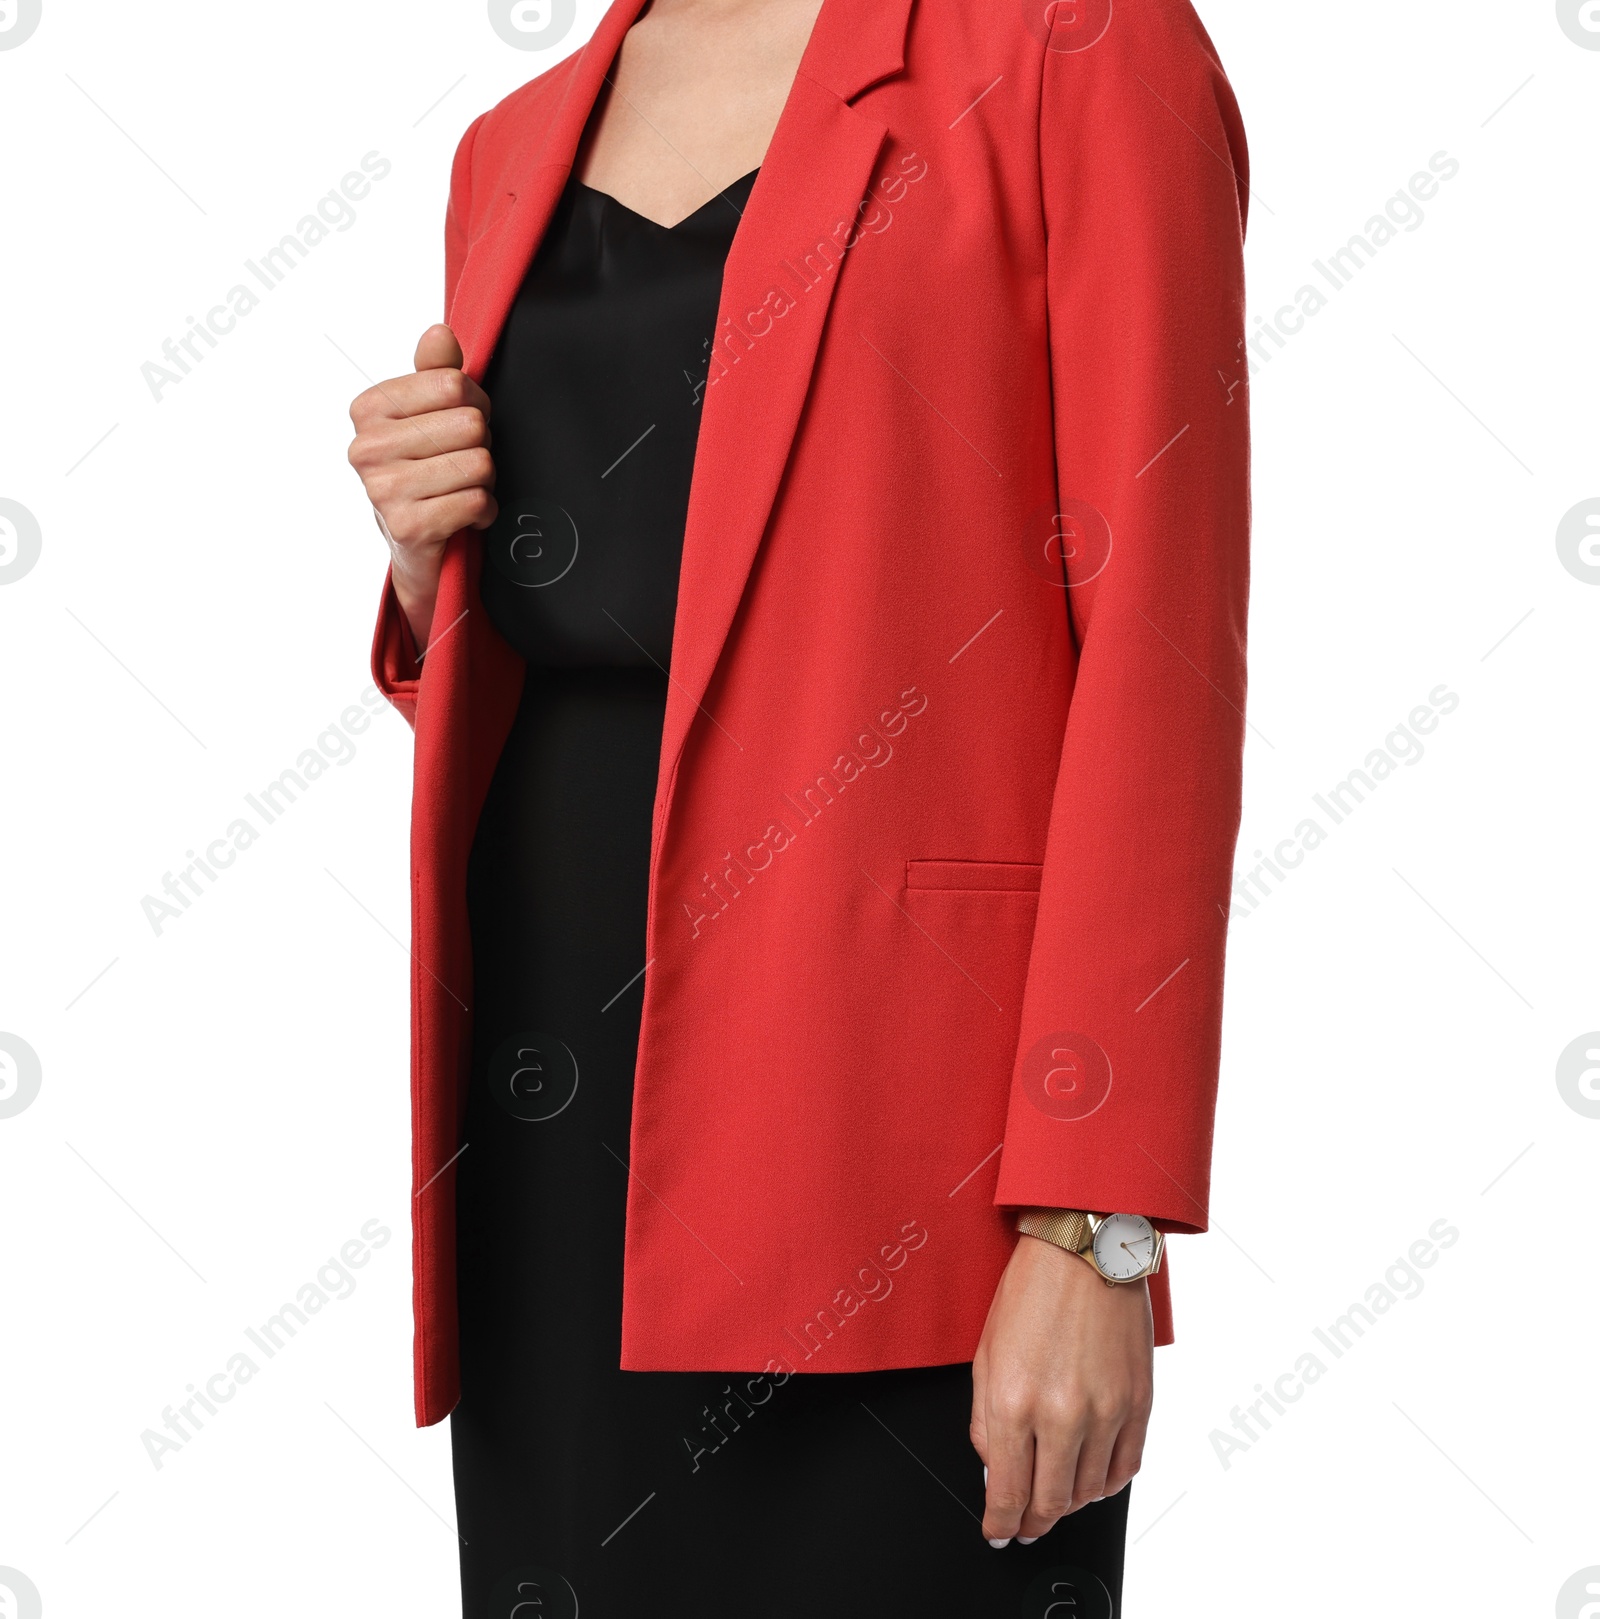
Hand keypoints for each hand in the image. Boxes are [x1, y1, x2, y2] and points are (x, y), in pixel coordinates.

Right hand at [346, 324, 496, 650]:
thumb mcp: (428, 416)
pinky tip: (463, 515)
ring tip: (460, 489)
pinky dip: (483, 511)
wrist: (416, 546)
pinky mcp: (408, 526)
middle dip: (480, 445)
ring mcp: (383, 489)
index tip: (458, 426)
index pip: (452, 383)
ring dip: (483, 481)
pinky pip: (476, 501)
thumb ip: (436, 372)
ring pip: (478, 463)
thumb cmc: (424, 472)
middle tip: (461, 463)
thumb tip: (439, 332)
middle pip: (470, 423)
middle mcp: (367, 447)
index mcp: (368, 409)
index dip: (474, 404)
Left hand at [970, 1232, 1152, 1546]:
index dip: (1001, 1523)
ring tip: (1055, 1495)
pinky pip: (1125, 1468)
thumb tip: (994, 1466)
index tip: (999, 1532)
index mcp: (1012, 1401)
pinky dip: (1105, 1483)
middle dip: (1033, 1522)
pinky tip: (1090, 1478)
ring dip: (1068, 1503)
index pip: (1007, 1492)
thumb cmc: (1032, 1292)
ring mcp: (1105, 1413)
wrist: (1086, 1251)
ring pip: (1088, 1493)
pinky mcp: (1139, 1404)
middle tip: (1025, 1524)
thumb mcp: (986, 1353)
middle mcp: (1059, 1415)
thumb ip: (984, 1419)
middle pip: (1049, 1503)